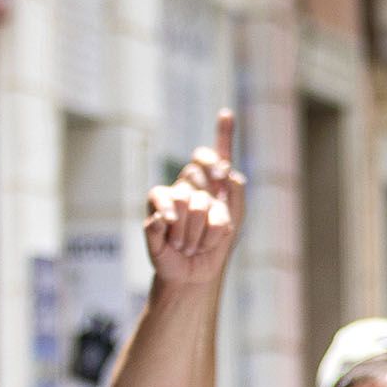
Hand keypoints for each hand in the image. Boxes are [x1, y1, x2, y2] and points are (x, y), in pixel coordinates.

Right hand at [143, 111, 238, 291]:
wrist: (197, 272)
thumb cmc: (216, 243)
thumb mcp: (235, 218)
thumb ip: (236, 193)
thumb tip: (230, 171)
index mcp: (204, 184)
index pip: (209, 154)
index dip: (222, 134)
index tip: (227, 114)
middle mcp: (183, 187)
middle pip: (200, 181)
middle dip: (213, 210)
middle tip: (214, 228)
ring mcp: (165, 202)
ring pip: (186, 202)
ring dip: (199, 230)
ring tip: (194, 242)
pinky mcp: (151, 218)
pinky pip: (163, 216)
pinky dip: (174, 230)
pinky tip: (176, 241)